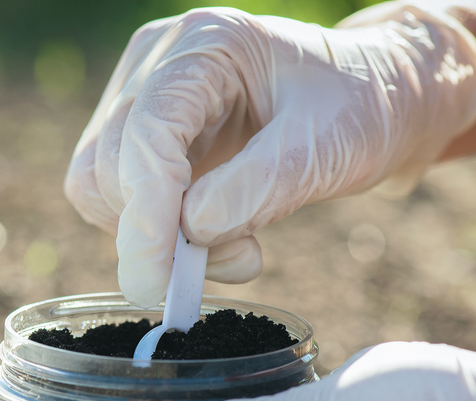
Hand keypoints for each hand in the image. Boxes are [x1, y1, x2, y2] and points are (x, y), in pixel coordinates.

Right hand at [65, 3, 475, 306]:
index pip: (146, 130)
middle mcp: (159, 63)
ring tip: (235, 250)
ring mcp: (145, 99)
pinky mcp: (146, 140)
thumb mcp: (329, 145)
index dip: (145, 212)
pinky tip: (216, 238)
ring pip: (98, 186)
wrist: (377, 98)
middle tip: (234, 263)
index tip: (157, 280)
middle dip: (153, 234)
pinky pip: (118, 200)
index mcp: (207, 44)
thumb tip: (189, 231)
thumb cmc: (363, 106)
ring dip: (153, 240)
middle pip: (108, 164)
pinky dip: (157, 237)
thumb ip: (261, 186)